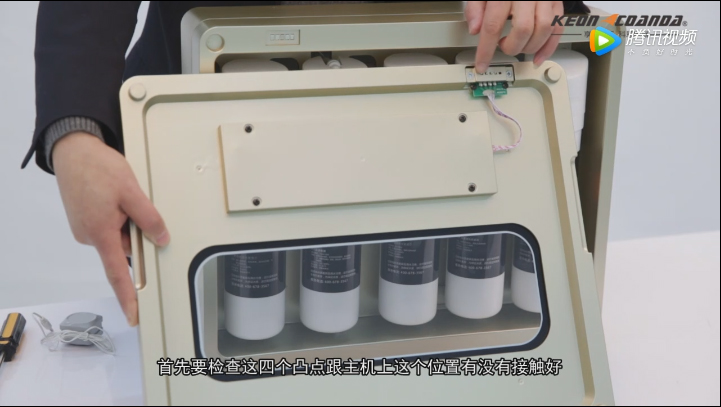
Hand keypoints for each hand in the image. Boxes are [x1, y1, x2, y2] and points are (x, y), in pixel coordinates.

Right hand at [53, 132, 169, 325]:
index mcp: (101, 233)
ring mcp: (85, 228)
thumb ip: (149, 218)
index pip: (118, 274)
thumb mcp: (132, 192)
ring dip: (126, 222)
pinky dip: (117, 217)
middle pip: (123, 248)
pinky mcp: (85, 220)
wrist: (72, 151)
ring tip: (120, 196)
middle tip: (134, 204)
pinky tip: (113, 197)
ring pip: (117, 236)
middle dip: (135, 233)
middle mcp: (90, 235)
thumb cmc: (98, 168)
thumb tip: (161, 238)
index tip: (134, 315)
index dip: (128, 297)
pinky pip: (109, 227)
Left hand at [465, 1, 563, 71]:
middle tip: (503, 47)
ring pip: (544, 29)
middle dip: (512, 47)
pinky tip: (538, 55)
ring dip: (530, 47)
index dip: (486, 49)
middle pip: (523, 29)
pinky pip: (558, 26)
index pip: (493, 25)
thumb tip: (474, 28)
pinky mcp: (556, 0)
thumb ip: (476, 7)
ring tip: (519, 48)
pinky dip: (549, 46)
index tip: (481, 63)